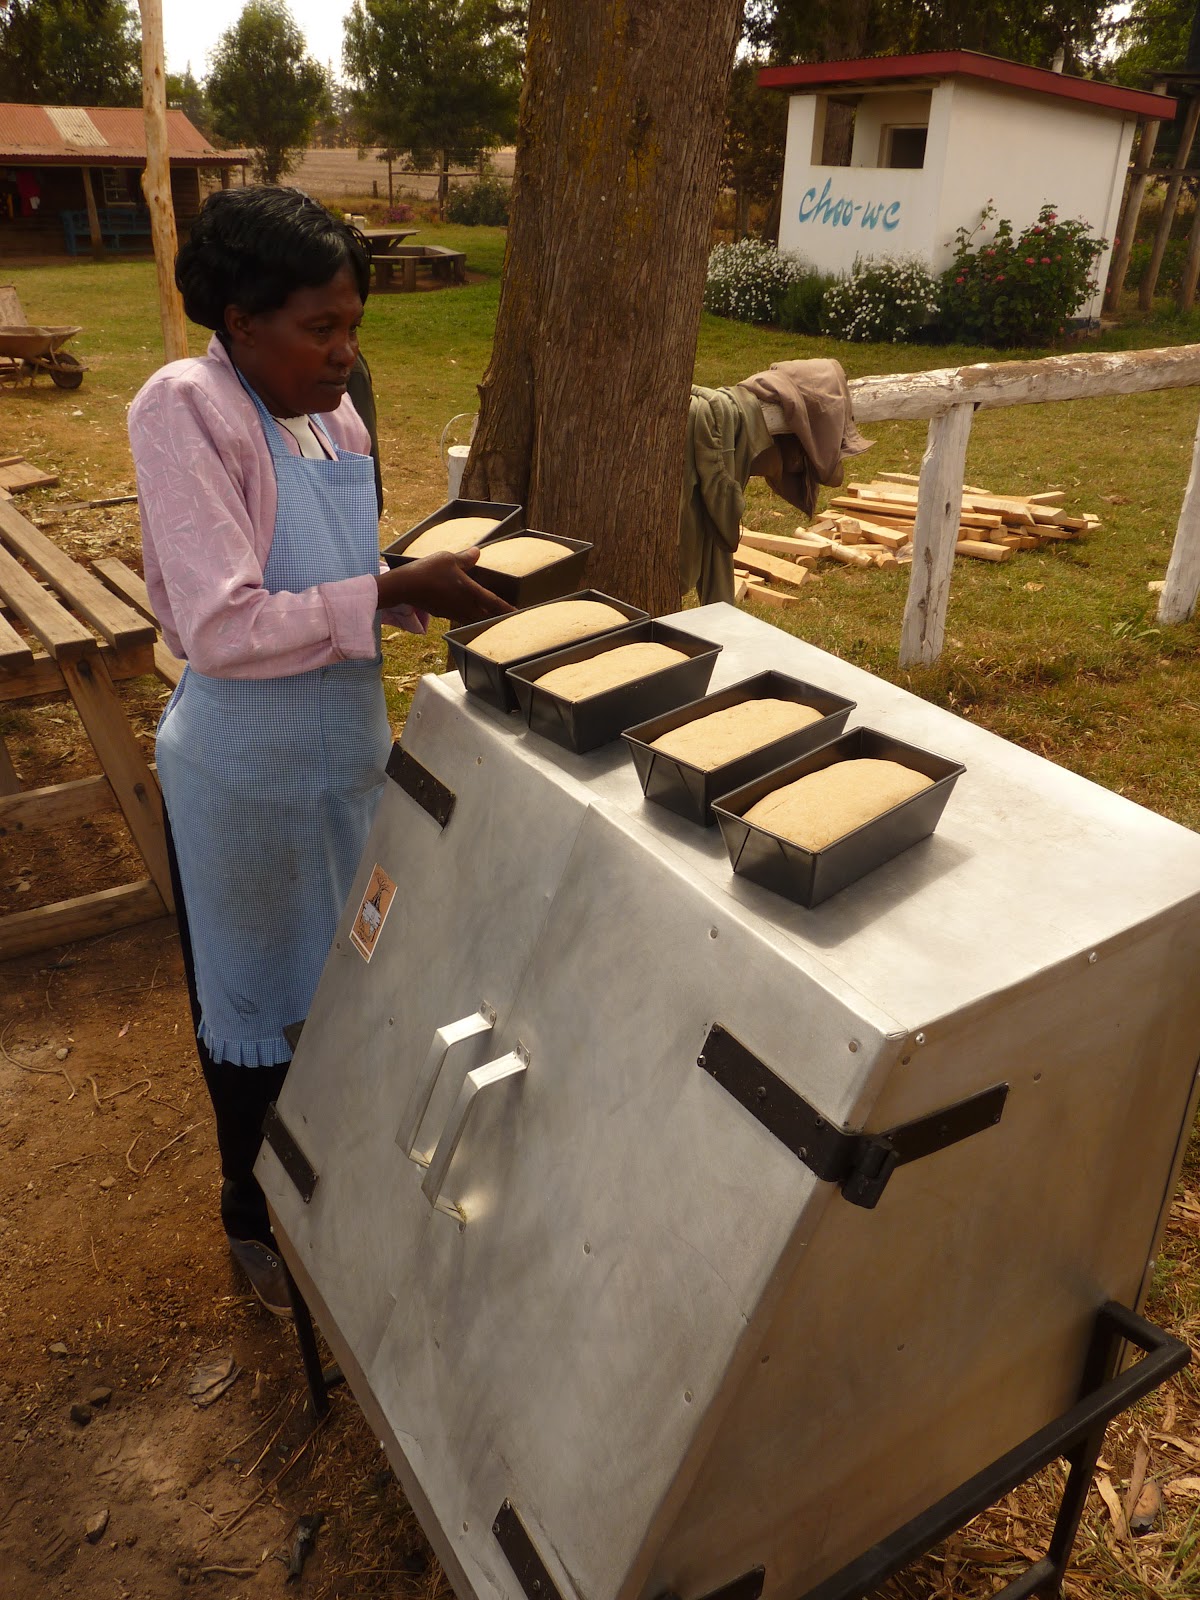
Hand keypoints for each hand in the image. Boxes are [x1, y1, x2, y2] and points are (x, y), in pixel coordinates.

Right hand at [376, 547, 513, 623]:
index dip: (507, 608)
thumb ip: (465, 558)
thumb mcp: (448, 558)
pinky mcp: (442, 613)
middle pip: (486, 615)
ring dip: (482, 618)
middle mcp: (465, 606)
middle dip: (497, 617)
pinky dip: (467, 615)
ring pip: (473, 618)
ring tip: (488, 615)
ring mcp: (453, 612)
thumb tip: (477, 552)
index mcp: (471, 592)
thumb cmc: (429, 570)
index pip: (495, 603)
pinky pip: (460, 616)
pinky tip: (465, 610)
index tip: (517, 614)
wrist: (405, 586)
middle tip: (506, 618)